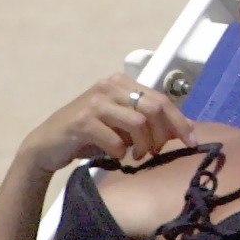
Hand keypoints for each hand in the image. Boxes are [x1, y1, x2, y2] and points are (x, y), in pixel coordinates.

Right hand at [19, 74, 198, 173]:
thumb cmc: (88, 135)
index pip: (161, 99)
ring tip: (138, 157)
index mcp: (121, 82)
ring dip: (143, 146)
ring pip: (139, 123)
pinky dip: (121, 153)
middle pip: (154, 108)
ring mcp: (96, 102)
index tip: (192, 141)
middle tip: (158, 152)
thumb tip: (183, 130)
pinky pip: (116, 141)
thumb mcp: (120, 124)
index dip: (181, 121)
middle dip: (164, 135)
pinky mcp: (83, 120)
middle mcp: (109, 86)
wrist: (47, 144)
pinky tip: (116, 157)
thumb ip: (146, 122)